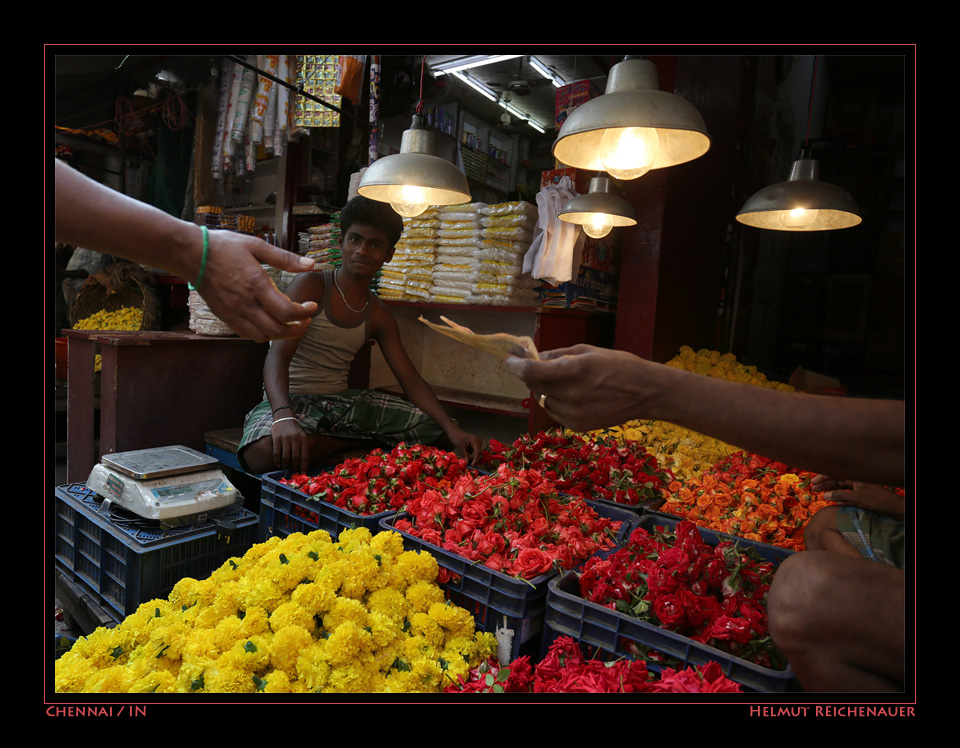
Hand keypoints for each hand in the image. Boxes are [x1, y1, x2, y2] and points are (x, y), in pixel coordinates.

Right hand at [197, 230, 317, 341]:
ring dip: (280, 335)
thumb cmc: (223, 247)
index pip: (286, 311)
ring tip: (291, 324)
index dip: (304, 314)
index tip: (312, 307)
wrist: (191, 254)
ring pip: (262, 336)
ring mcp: (233, 312)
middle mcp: (244, 303)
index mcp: (255, 284)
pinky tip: (269, 323)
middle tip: (306, 320)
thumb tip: (311, 264)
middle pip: (277, 330)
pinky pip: (247, 334)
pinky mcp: (224, 316)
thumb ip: (285, 258)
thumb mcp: (256, 245)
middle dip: (297, 329)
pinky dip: (263, 334)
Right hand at [270, 417, 311, 472]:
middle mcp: (295, 438)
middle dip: (294, 467)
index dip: (304, 466)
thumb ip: (303, 447)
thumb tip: (302, 464)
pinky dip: (277, 460)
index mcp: (304, 439)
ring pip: (285, 456)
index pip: (305, 455)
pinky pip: (276, 452)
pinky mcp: (276, 438)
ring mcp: (285, 438)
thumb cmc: (294, 430)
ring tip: (286, 468)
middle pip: (295, 457)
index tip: (303, 473)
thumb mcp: (302, 436)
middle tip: (293, 471)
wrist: (284, 417)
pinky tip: (278, 464)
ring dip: (285, 465)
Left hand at [447, 427, 482, 465]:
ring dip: (470, 456)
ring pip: (476, 454)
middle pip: (478, 453)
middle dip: (472, 458)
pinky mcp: (475, 445)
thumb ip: (464, 454)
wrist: (453, 432)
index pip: (478, 452)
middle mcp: (478, 441)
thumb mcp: (459, 446)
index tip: (472, 465)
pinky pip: (474, 452)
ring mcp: (477, 443)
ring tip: (463, 455)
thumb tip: (467, 463)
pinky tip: (465, 453)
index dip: (476, 459)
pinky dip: (470, 455)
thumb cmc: (455, 437)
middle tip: (464, 459)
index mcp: (475, 440)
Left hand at [505, 344, 652, 432]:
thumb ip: (558, 355)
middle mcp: (569, 394)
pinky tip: (576, 396)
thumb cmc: (619, 365)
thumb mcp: (588, 351)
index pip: (530, 371)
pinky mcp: (577, 425)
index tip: (510, 359)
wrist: (645, 393)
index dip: (515, 365)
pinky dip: (558, 402)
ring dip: (547, 390)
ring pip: (543, 400)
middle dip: (532, 374)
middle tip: (540, 366)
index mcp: (572, 371)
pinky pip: (555, 412)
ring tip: (570, 382)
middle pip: (534, 385)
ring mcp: (572, 413)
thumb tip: (536, 357)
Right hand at [814, 475, 905, 520]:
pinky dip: (839, 497)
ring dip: (831, 490)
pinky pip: (847, 494)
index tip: (813, 482)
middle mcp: (856, 479)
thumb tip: (825, 495)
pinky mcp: (862, 494)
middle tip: (814, 489)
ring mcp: (859, 487)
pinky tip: (832, 500)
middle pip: (837, 479)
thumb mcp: (856, 498)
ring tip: (820, 494)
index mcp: (855, 476)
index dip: (823, 477)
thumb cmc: (876, 500)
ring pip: (841, 487)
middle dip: (825, 483)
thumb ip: (839, 496)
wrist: (893, 508)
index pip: (835, 473)